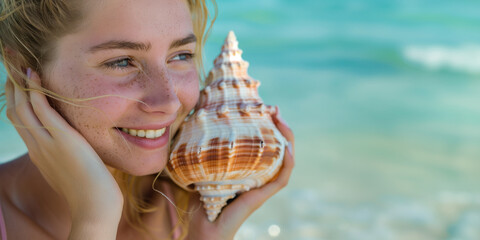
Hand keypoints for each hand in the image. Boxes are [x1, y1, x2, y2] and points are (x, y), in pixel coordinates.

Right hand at [4, 69, 122, 238]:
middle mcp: (37, 146)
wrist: (95, 207)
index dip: (16, 100)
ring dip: (19, 83)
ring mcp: (47, 143)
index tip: (17, 83)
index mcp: (39, 153)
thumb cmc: (90, 191)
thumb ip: (68, 155)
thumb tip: (76, 146)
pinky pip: (42, 111)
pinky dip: (36, 92)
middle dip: (12, 87)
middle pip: (16, 111)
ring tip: (17, 63)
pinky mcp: (62, 140)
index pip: (21, 121)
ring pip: (23, 107)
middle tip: (11, 65)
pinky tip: (34, 76)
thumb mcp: (73, 169)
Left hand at [184, 106, 294, 239]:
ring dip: (287, 139)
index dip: (268, 127)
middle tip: (275, 109)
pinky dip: (288, 163)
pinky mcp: (263, 196)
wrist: (204, 229)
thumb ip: (202, 153)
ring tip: (282, 121)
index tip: (263, 108)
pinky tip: (287, 148)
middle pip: (278, 148)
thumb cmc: (201, 202)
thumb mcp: (203, 170)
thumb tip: (190, 126)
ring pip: (285, 160)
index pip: (265, 145)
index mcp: (249, 169)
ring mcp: (263, 186)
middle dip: (280, 127)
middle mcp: (260, 175)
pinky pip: (282, 178)